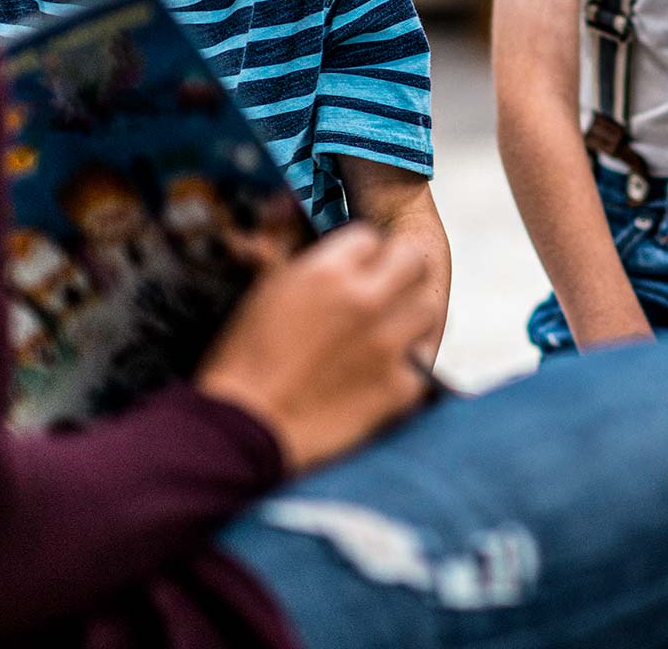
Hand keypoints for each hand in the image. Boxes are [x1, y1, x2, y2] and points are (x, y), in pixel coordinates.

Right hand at [196, 224, 439, 473]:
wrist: (240, 430)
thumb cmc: (241, 362)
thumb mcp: (264, 293)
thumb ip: (303, 262)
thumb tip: (321, 240)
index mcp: (327, 272)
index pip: (370, 238)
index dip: (361, 255)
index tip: (354, 271)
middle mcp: (366, 299)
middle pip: (413, 260)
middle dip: (399, 271)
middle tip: (384, 291)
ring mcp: (388, 343)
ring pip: (428, 308)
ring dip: (409, 317)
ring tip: (386, 333)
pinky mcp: (400, 386)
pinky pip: (422, 361)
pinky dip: (406, 368)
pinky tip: (381, 375)